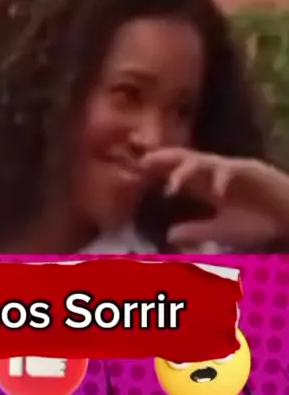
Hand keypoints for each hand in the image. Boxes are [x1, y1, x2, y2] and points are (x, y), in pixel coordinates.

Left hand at [139, 148, 288, 248]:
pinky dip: (222, 181)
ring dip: (186, 171)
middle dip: (163, 158)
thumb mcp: (223, 231)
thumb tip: (169, 236)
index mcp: (207, 185)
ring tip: (172, 185)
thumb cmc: (258, 221)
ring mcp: (231, 170)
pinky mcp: (250, 171)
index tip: (134, 170)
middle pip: (184, 159)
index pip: (176, 171)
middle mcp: (215, 173)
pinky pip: (232, 171)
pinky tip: (216, 191)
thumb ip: (197, 231)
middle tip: (142, 162)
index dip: (157, 169)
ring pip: (203, 161)